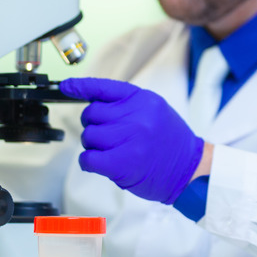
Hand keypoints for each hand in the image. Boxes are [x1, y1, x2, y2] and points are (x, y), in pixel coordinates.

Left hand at [60, 77, 203, 203]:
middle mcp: (136, 115)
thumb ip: (128, 105)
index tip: (66, 86)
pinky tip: (100, 164)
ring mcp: (130, 138)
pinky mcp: (123, 162)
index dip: (81, 86)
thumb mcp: (154, 111)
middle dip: (93, 125)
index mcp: (143, 100)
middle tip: (108, 137)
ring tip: (112, 152)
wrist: (190, 169)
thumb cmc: (170, 143)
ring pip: (89, 136)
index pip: (104, 87)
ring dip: (93, 146)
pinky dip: (88, 162)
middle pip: (92, 113)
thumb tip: (94, 103)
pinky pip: (89, 158)